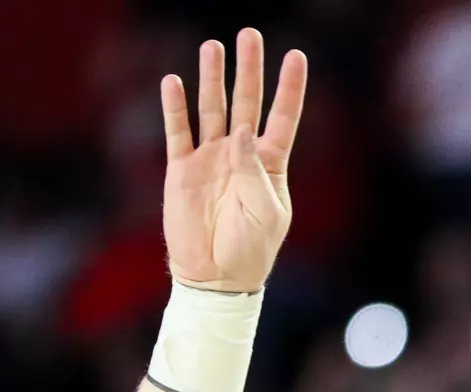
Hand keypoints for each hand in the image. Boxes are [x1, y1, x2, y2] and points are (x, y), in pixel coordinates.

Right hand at [160, 29, 307, 292]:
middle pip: (247, 102)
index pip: (283, 117)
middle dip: (249, 69)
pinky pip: (178, 131)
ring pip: (212, 108)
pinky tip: (174, 82)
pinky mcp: (181, 169)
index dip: (290, 87)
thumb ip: (254, 172)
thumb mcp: (265, 213)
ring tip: (213, 47)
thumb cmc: (251, 249)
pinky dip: (175, 107)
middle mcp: (240, 155)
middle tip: (249, 35)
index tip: (296, 55)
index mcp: (270, 164)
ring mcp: (210, 158)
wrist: (215, 277)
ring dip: (212, 78)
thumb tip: (241, 133)